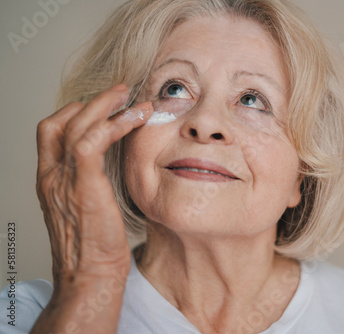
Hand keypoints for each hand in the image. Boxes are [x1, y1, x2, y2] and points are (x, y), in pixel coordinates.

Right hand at [35, 84, 152, 284]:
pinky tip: (135, 118)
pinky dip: (115, 123)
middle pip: (59, 121)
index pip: (51, 133)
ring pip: (76, 124)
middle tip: (119, 92)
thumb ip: (91, 185)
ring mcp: (63, 179)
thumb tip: (112, 169)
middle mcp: (51, 176)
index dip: (76, 113)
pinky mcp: (83, 184)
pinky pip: (93, 140)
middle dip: (90, 102)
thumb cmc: (96, 249)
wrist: (91, 277)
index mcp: (51, 181)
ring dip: (106, 105)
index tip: (104, 106)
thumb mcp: (88, 209)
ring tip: (131, 97)